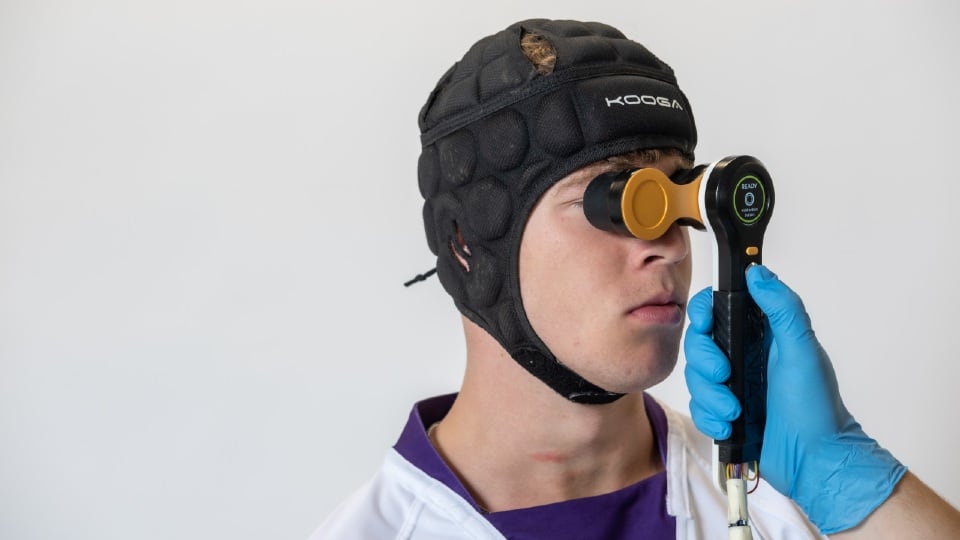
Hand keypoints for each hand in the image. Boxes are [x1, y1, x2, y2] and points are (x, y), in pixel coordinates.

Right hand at [683, 264, 906, 533]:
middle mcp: (741, 356)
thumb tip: (757, 272)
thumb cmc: (815, 407)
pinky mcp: (721, 412)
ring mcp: (730, 385)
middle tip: (726, 376)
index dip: (704, 311)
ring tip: (734, 411)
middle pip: (698, 343)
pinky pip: (697, 408)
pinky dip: (709, 417)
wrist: (814, 461)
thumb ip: (782, 307)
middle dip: (705, 361)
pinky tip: (729, 426)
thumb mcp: (802, 350)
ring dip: (710, 395)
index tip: (707, 323)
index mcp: (759, 334)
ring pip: (694, 377)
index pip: (718, 308)